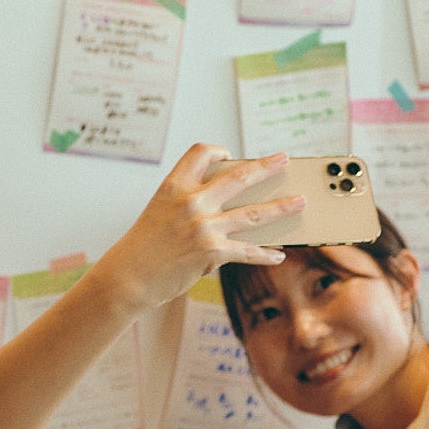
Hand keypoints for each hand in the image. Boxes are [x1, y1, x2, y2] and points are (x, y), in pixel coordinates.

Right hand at [89, 144, 304, 315]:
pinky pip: (248, 250)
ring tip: (300, 202)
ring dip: (281, 207)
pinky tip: (278, 254)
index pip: (201, 153)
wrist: (128, 277)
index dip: (218, 151)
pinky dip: (266, 254)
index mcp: (174, 186)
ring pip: (254, 214)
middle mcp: (192, 201)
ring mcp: (204, 226)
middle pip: (239, 177)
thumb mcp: (159, 213)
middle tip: (284, 159)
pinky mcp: (212, 252)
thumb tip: (231, 213)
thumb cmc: (142, 248)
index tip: (229, 154)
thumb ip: (189, 205)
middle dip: (266, 167)